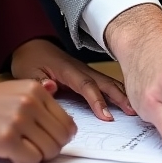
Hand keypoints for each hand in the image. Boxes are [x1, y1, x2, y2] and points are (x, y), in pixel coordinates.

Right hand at [0, 70, 75, 162]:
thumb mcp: (16, 92)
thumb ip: (40, 106)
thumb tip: (66, 130)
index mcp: (37, 90)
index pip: (68, 124)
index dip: (59, 138)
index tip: (47, 142)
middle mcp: (31, 103)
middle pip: (61, 139)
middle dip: (50, 149)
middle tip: (33, 150)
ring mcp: (19, 120)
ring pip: (49, 151)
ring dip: (36, 156)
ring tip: (19, 150)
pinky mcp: (6, 139)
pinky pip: (31, 159)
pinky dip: (23, 161)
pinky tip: (9, 153)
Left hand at [10, 37, 134, 119]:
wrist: (32, 47)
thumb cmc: (30, 60)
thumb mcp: (27, 72)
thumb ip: (38, 81)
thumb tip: (51, 88)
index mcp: (68, 69)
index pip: (86, 85)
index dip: (97, 100)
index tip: (106, 116)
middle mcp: (81, 69)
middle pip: (104, 82)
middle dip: (119, 96)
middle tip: (132, 111)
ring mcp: (85, 71)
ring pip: (107, 82)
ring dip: (121, 94)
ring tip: (134, 109)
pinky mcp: (85, 75)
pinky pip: (103, 83)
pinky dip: (116, 91)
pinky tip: (125, 100)